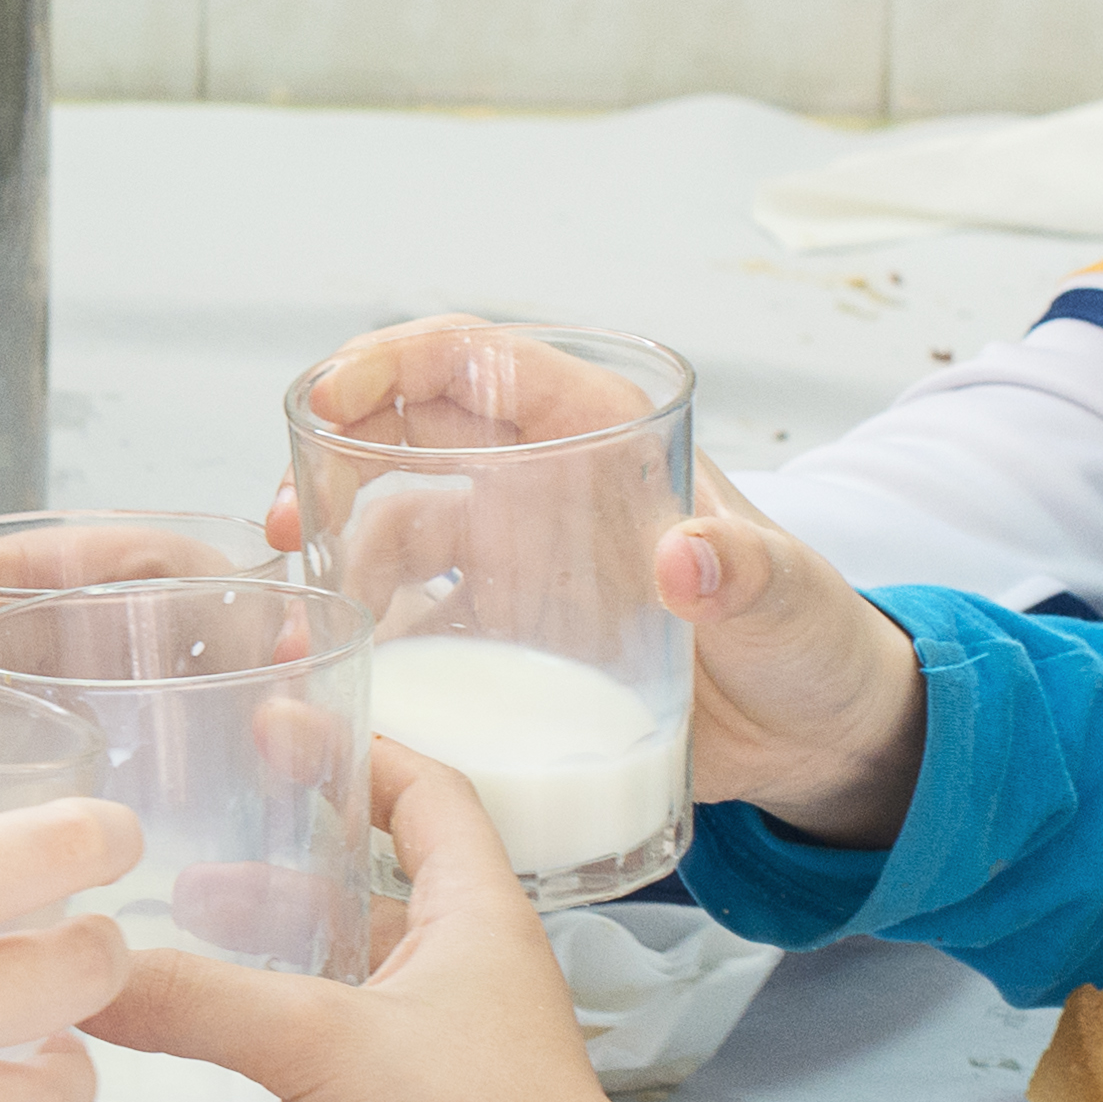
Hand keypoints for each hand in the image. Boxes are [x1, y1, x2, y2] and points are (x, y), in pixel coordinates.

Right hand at [89, 746, 634, 1101]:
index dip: (359, 751)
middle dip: (280, 869)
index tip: (278, 725)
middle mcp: (459, 982)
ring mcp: (434, 1066)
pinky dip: (259, 1074)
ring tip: (166, 953)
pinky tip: (190, 1074)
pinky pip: (321, 1086)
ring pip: (336, 993)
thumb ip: (199, 1003)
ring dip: (262, 971)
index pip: (427, 798)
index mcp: (474, 920)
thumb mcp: (324, 1043)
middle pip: (368, 895)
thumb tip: (85, 975)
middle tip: (188, 850)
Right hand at [260, 317, 924, 851]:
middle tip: (283, 523)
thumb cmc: (815, 645)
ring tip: (305, 616)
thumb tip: (686, 556)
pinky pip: (416, 615)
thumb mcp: (792, 605)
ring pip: (397, 525)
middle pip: (411, 431)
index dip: (393, 364)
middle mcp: (550, 482)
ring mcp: (523, 558)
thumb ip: (751, 577)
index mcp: (607, 434)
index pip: (481, 360)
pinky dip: (369, 630)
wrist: (819, 741)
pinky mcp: (511, 635)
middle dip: (330, 456)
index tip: (327, 402)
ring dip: (339, 555)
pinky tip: (343, 667)